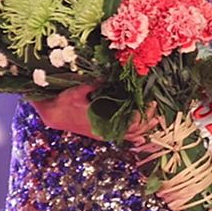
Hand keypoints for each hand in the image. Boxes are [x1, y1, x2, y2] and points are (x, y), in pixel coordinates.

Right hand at [33, 87, 160, 144]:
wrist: (53, 115)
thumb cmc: (64, 102)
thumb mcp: (77, 91)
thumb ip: (93, 84)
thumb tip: (108, 75)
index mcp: (102, 124)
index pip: (130, 124)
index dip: (143, 114)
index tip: (152, 103)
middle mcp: (106, 131)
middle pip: (134, 131)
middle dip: (148, 119)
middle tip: (157, 107)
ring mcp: (105, 133)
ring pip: (130, 135)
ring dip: (144, 127)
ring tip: (156, 119)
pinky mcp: (103, 131)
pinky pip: (122, 135)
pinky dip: (134, 134)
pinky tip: (143, 133)